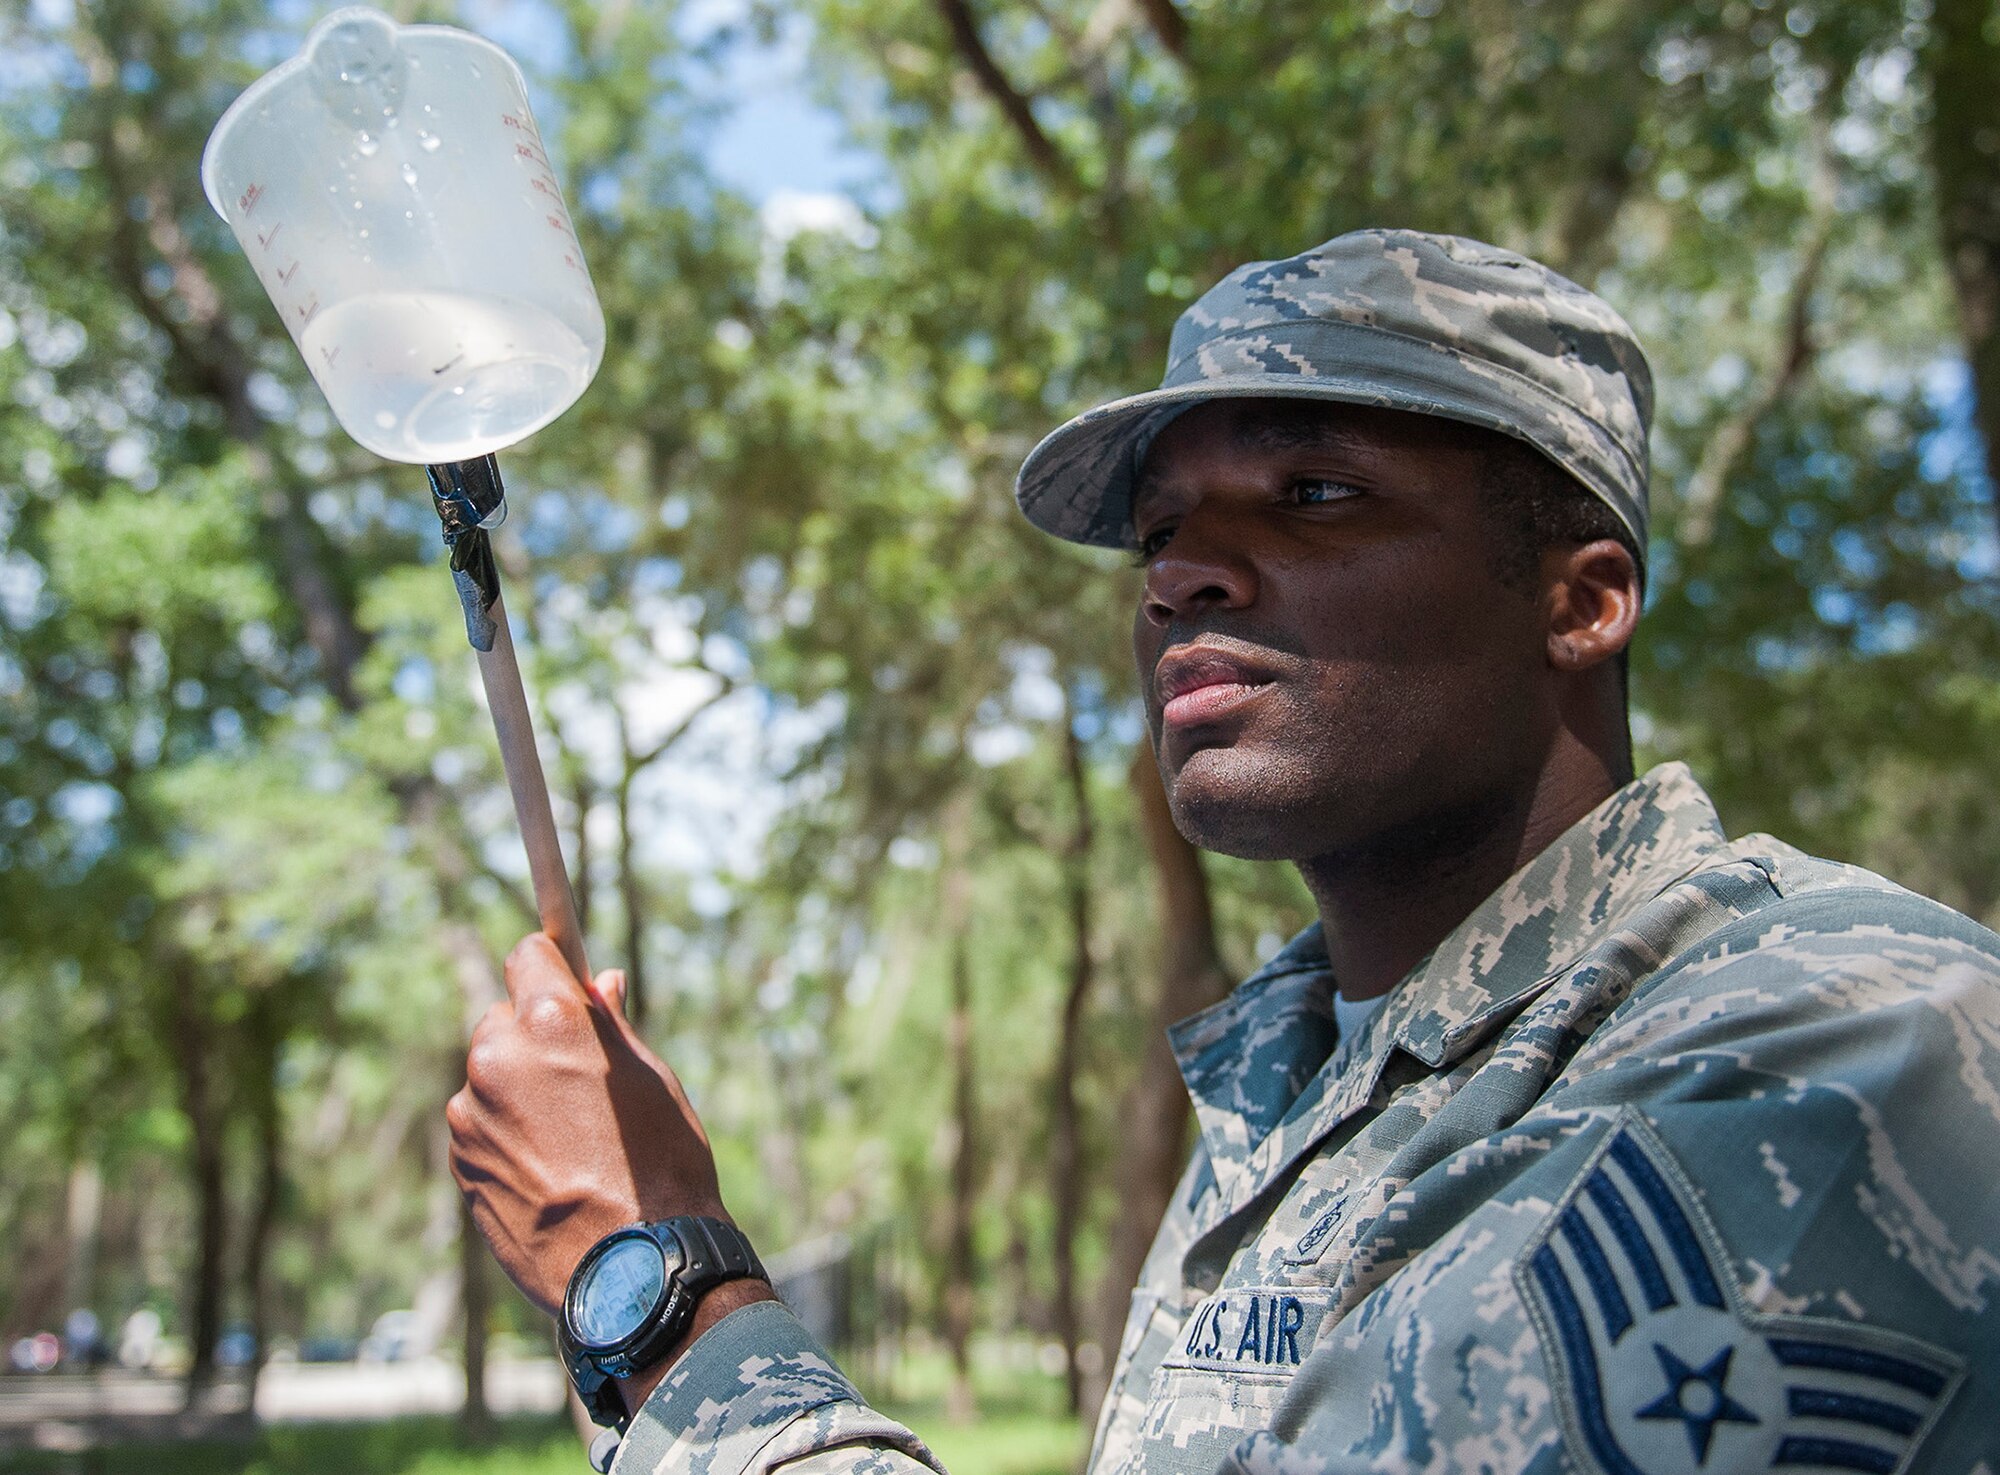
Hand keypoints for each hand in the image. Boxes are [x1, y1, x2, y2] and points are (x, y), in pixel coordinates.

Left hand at [447, 933, 732, 1317]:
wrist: (631, 1266)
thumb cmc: (659, 1167)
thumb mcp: (652, 1081)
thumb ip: (612, 1025)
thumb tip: (598, 983)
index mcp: (551, 1024)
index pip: (529, 956)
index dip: (551, 968)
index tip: (566, 988)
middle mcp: (498, 1057)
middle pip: (503, 1018)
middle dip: (533, 1036)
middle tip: (579, 1081)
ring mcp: (470, 1113)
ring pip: (490, 1077)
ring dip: (516, 1090)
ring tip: (569, 1142)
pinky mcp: (459, 1162)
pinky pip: (480, 1126)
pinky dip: (505, 1135)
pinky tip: (548, 1172)